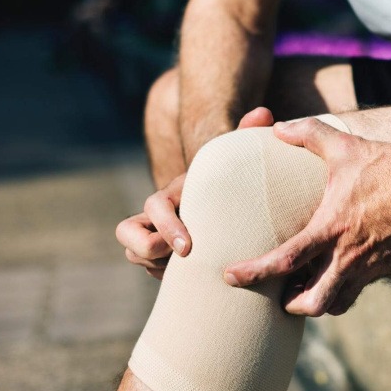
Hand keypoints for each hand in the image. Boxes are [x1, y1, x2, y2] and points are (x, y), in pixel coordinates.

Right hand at [117, 107, 276, 278]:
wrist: (230, 206)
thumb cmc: (236, 183)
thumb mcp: (239, 162)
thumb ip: (246, 137)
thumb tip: (263, 113)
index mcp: (175, 193)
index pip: (152, 206)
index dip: (165, 226)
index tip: (188, 247)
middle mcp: (158, 214)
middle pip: (126, 233)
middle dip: (149, 249)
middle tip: (184, 259)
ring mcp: (155, 235)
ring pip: (136, 254)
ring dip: (158, 265)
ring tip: (193, 268)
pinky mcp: (161, 257)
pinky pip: (151, 270)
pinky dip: (168, 277)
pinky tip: (198, 277)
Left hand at [224, 118, 390, 315]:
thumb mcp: (347, 145)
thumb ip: (308, 133)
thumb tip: (277, 127)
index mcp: (332, 227)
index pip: (285, 261)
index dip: (253, 273)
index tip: (230, 276)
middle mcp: (350, 256)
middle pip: (312, 303)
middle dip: (290, 305)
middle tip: (278, 293)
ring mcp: (371, 267)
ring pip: (337, 304)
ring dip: (317, 302)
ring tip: (305, 287)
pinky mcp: (388, 268)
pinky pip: (359, 290)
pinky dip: (342, 291)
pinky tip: (336, 274)